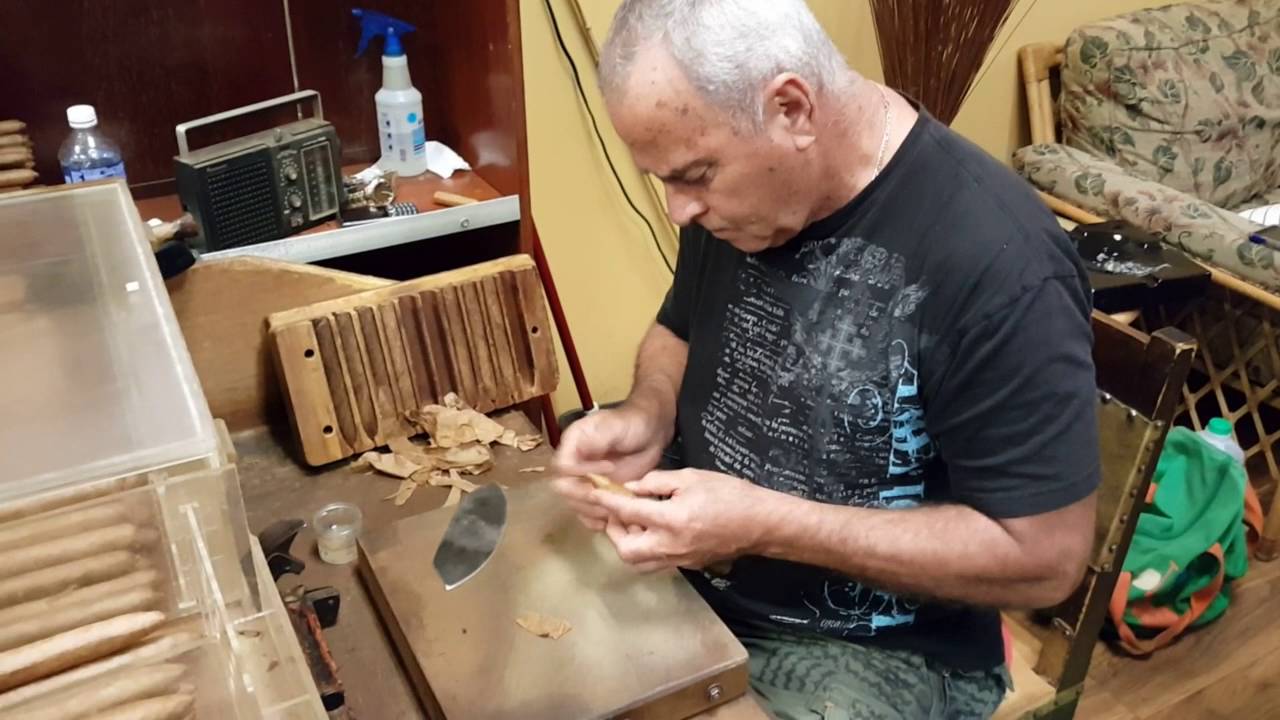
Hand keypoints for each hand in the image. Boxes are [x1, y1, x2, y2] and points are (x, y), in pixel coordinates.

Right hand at [551, 404, 668, 530]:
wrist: (651, 433)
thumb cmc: (632, 424)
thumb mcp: (612, 426)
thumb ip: (594, 439)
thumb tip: (577, 456)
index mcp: (572, 444)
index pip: (562, 466)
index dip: (580, 472)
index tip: (609, 468)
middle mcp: (574, 464)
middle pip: (564, 488)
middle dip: (585, 495)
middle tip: (610, 494)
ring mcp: (585, 481)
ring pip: (575, 504)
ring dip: (592, 509)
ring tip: (616, 505)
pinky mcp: (598, 494)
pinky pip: (588, 513)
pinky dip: (597, 519)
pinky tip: (612, 517)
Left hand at [589, 468, 767, 571]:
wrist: (761, 523)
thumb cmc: (730, 494)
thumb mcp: (692, 477)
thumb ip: (657, 482)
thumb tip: (632, 488)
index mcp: (672, 519)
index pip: (628, 513)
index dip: (607, 503)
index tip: (595, 494)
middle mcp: (671, 545)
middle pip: (626, 550)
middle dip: (614, 533)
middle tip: (617, 514)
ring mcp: (679, 559)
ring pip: (639, 563)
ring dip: (628, 544)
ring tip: (633, 523)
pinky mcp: (687, 565)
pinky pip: (656, 562)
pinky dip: (645, 549)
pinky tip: (652, 531)